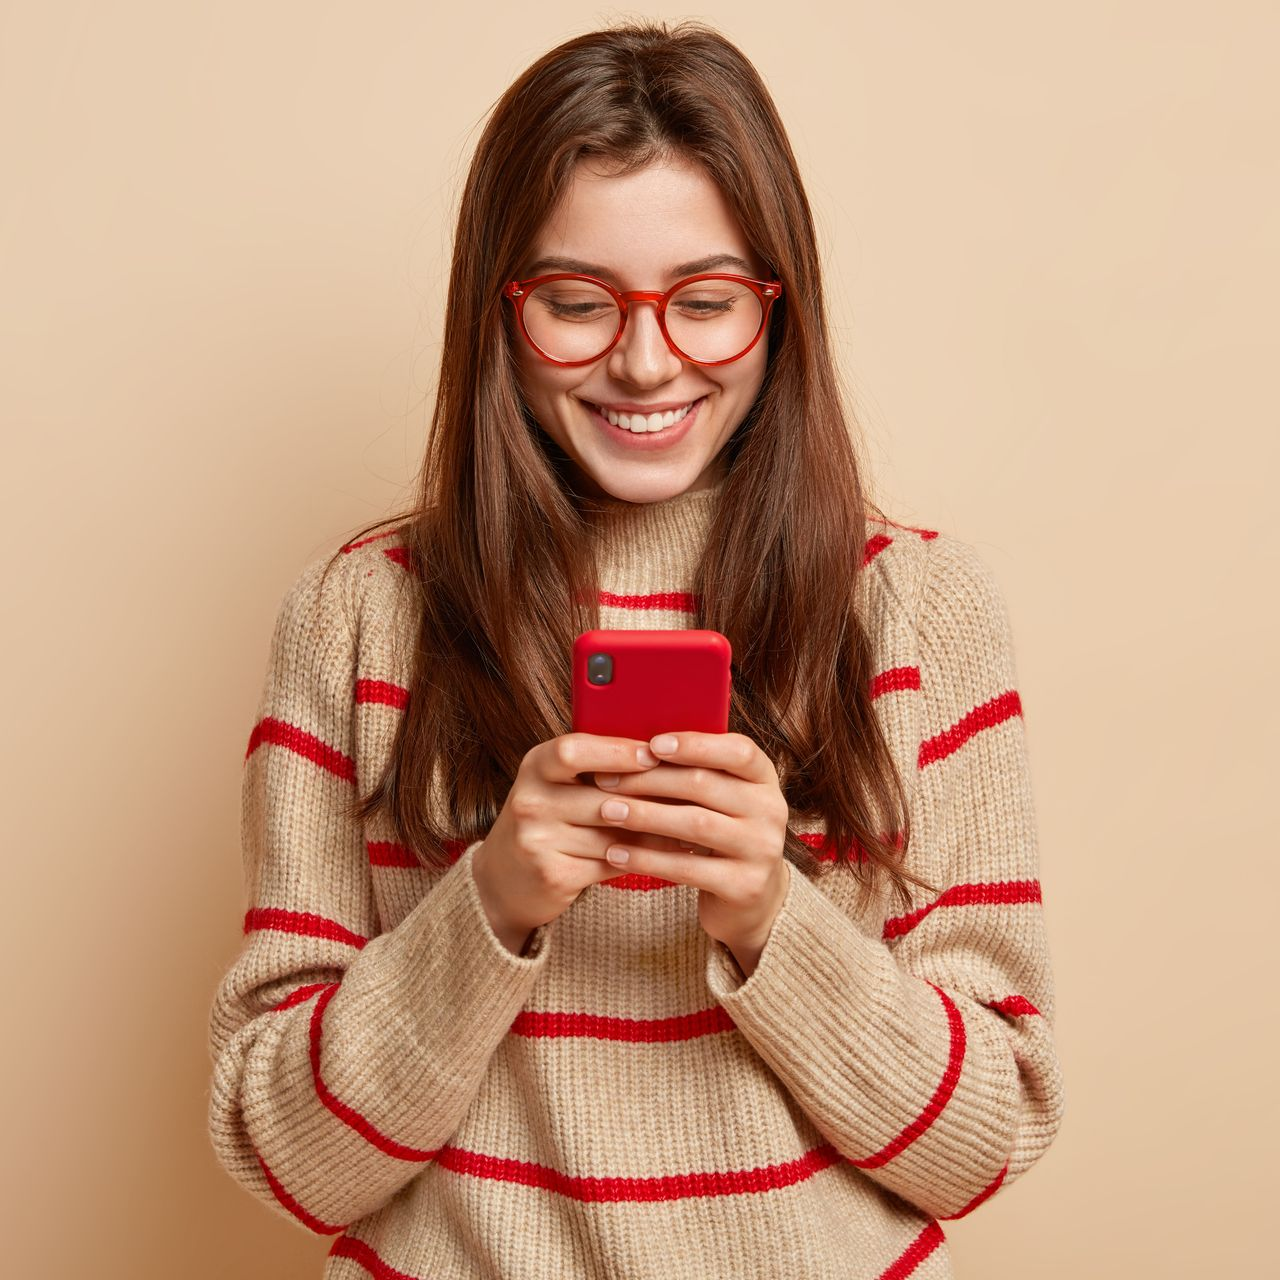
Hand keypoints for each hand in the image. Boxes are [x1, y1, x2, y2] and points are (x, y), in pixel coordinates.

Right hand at [470, 733, 698, 950]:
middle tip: (695, 793)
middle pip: (601, 796)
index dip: (615, 751)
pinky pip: (611, 863)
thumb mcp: (557, 784)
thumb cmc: (548, 819)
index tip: (654, 753)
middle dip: (651, 796)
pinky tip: (673, 854)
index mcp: (535, 766)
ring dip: (658, 831)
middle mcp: (530, 801)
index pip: (572, 750)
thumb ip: (596, 766)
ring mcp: (537, 841)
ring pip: (613, 833)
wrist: (504, 879)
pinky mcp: (553, 875)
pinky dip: (646, 858)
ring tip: (696, 824)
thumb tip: (663, 749)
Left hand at [591, 731, 791, 961]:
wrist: (751, 897)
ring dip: (644, 816)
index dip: (695, 744)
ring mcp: (761, 849)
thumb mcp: (720, 797)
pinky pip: (688, 868)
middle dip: (649, 780)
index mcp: (764, 778)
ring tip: (607, 811)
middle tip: (605, 779)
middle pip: (704, 784)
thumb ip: (694, 770)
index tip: (652, 744)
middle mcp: (771, 810)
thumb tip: (633, 745)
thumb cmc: (720, 832)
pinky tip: (616, 853)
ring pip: (694, 824)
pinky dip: (647, 859)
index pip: (739, 750)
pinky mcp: (745, 886)